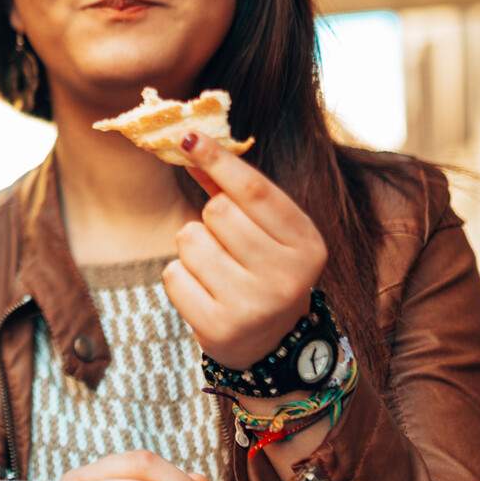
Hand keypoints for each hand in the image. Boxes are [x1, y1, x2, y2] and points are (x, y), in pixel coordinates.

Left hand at [160, 131, 327, 368]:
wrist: (269, 342)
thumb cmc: (262, 269)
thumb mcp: (265, 230)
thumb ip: (232, 189)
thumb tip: (191, 144)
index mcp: (307, 244)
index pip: (254, 190)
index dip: (219, 160)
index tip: (188, 137)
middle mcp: (286, 277)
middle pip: (217, 211)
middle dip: (210, 219)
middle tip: (227, 243)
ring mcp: (253, 306)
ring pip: (189, 240)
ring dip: (192, 248)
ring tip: (217, 269)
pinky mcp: (219, 328)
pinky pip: (173, 274)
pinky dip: (180, 277)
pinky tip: (204, 292)